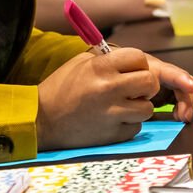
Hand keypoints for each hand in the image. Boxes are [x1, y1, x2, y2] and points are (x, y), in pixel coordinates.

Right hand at [36, 48, 192, 149]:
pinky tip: (113, 120)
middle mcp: (108, 89)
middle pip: (150, 82)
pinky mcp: (112, 135)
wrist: (41, 120)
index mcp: (99, 67)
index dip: (139, 64)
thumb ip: (108, 59)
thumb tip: (135, 60)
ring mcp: (111, 114)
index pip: (139, 57)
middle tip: (137, 89)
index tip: (133, 70)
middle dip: (147, 85)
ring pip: (148, 108)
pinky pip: (136, 127)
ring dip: (140, 107)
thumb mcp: (81, 63)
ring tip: (124, 106)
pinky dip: (128, 124)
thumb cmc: (61, 88)